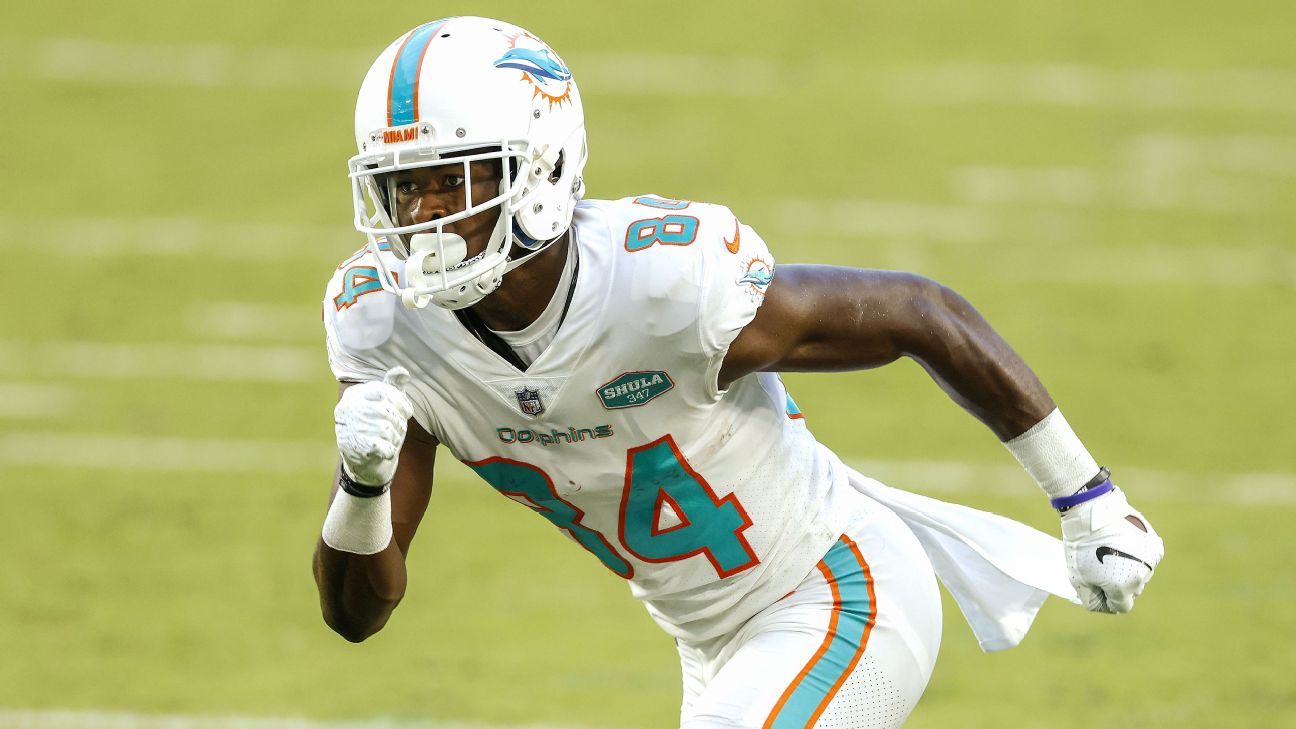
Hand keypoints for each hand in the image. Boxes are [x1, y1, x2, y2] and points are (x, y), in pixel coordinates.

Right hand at [334, 367, 414, 485]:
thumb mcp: (388, 406)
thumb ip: (393, 388)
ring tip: (390, 441)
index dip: (400, 402)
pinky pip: (381, 446)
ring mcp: (346, 427)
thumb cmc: (380, 430)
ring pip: (385, 429)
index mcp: (355, 394)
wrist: (366, 465)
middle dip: (398, 423)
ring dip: (394, 438)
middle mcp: (346, 408)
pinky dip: (389, 450)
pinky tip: (386, 452)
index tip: (406, 412)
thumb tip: (402, 371)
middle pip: (386, 411)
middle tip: (397, 431)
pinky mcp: (350, 447)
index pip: (384, 391)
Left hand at [1061, 487, 1163, 613]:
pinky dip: (1136, 556)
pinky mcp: (1154, 545)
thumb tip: (1102, 604)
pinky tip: (1121, 545)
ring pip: (1140, 574)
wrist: (1091, 512)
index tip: (1097, 587)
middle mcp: (1142, 576)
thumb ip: (1091, 597)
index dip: (1107, 600)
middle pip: (1132, 591)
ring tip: (1110, 552)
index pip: (1121, 606)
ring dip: (1128, 569)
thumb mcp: (1077, 577)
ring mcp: (1151, 560)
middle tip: (1100, 567)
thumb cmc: (1081, 545)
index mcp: (1123, 587)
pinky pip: (1146, 559)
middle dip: (1117, 584)